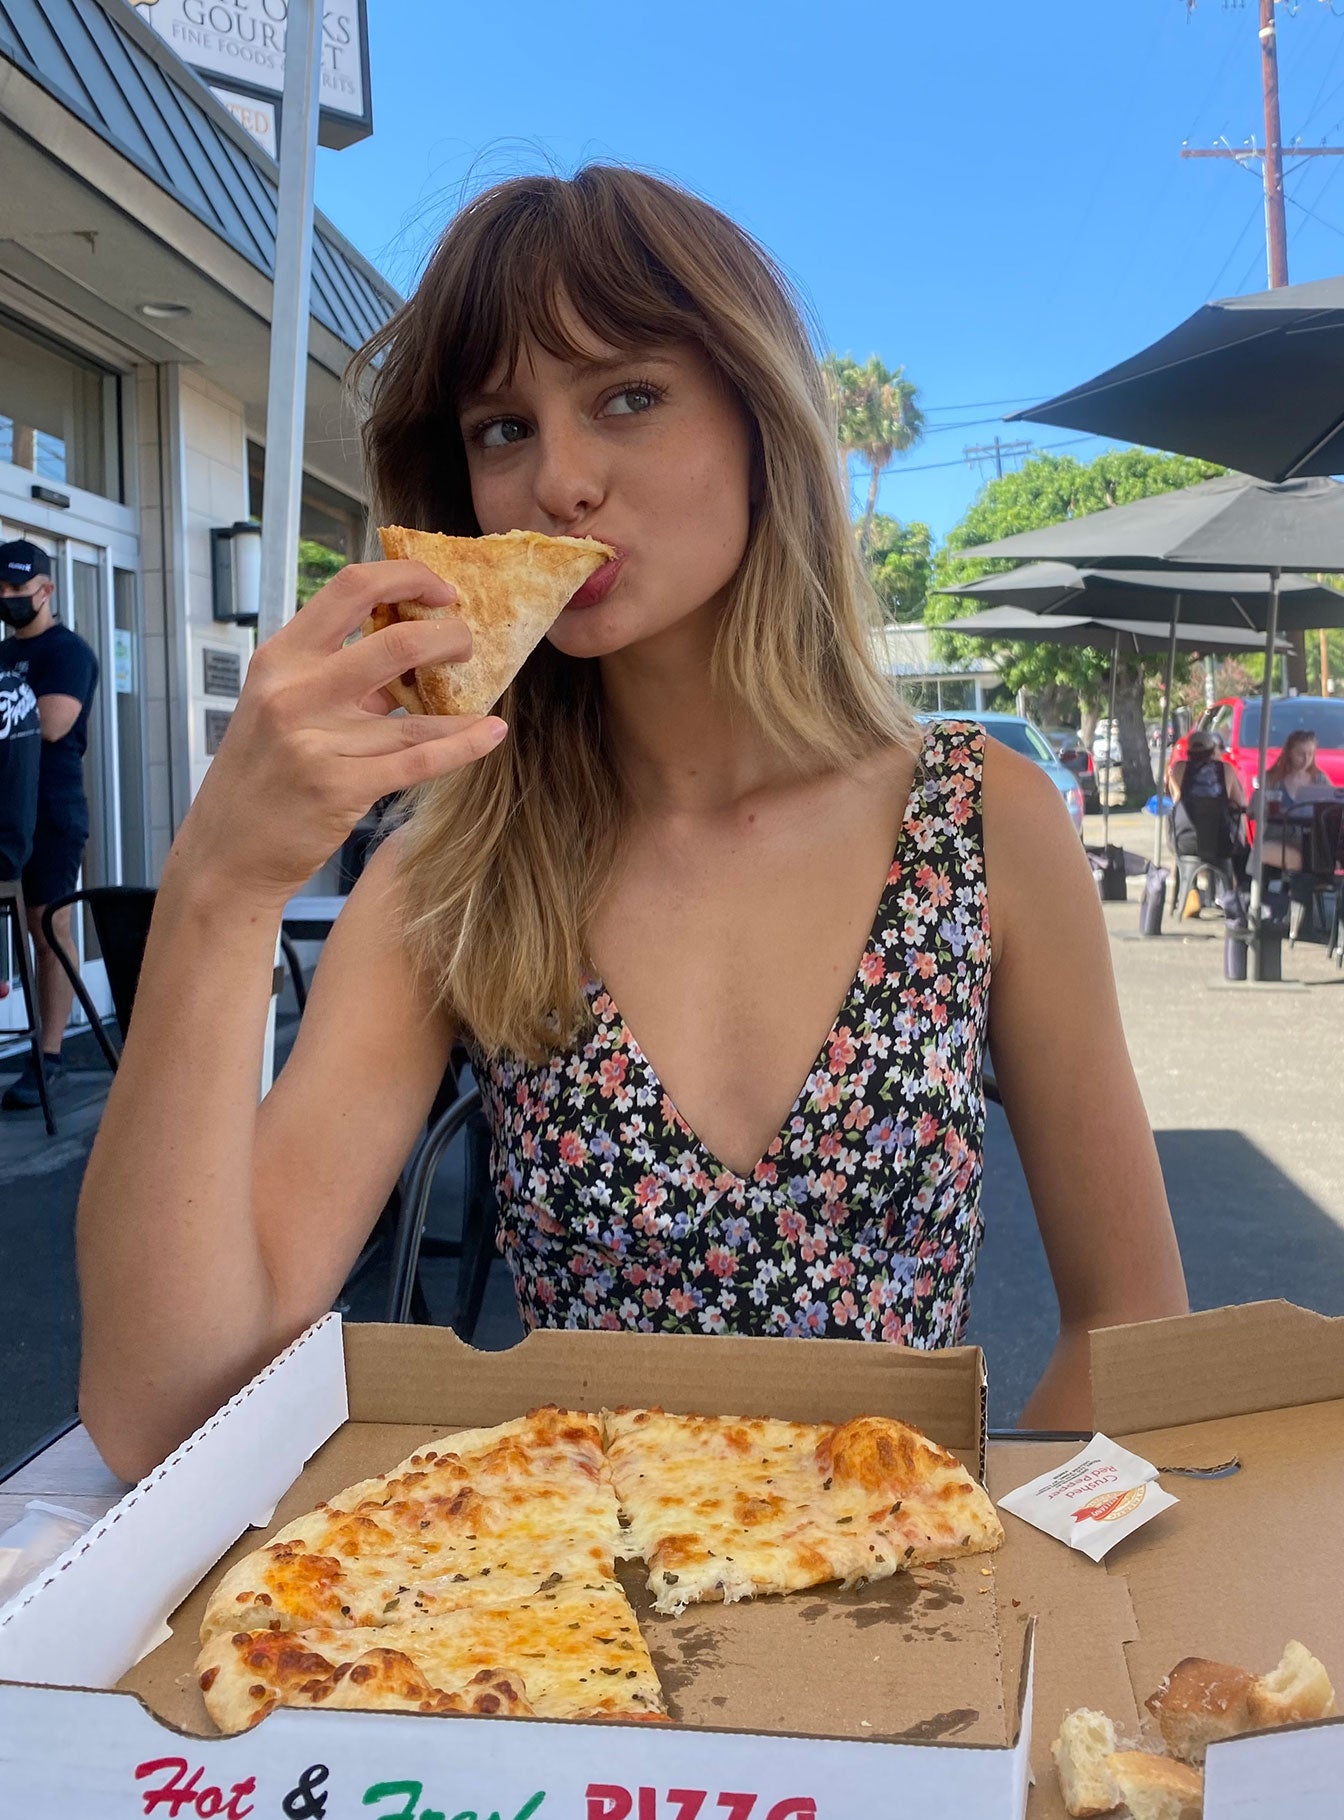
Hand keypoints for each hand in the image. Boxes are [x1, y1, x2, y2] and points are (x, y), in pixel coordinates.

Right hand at [172, 560, 505, 903]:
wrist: (226, 852)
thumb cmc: (260, 774)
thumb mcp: (279, 706)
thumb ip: (335, 675)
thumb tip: (408, 643)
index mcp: (280, 658)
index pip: (350, 588)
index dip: (406, 577)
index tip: (440, 589)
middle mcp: (294, 692)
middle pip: (396, 641)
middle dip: (449, 636)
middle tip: (467, 645)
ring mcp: (317, 741)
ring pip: (416, 712)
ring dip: (464, 699)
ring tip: (488, 690)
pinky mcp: (340, 788)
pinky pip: (419, 760)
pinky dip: (464, 744)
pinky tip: (492, 732)